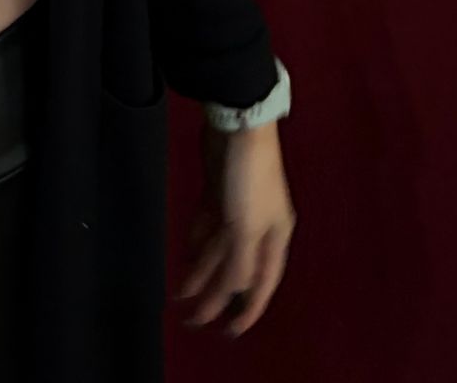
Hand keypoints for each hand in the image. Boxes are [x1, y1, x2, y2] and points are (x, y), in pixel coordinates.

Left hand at [174, 121, 295, 337]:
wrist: (238, 123)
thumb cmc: (249, 177)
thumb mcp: (246, 226)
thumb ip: (240, 262)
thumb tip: (234, 291)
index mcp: (274, 238)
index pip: (261, 284)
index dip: (247, 310)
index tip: (229, 332)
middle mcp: (259, 227)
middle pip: (236, 270)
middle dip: (216, 296)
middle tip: (194, 319)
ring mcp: (238, 208)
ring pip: (219, 250)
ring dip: (202, 271)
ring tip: (182, 292)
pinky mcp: (219, 190)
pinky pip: (208, 225)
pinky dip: (198, 241)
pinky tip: (186, 254)